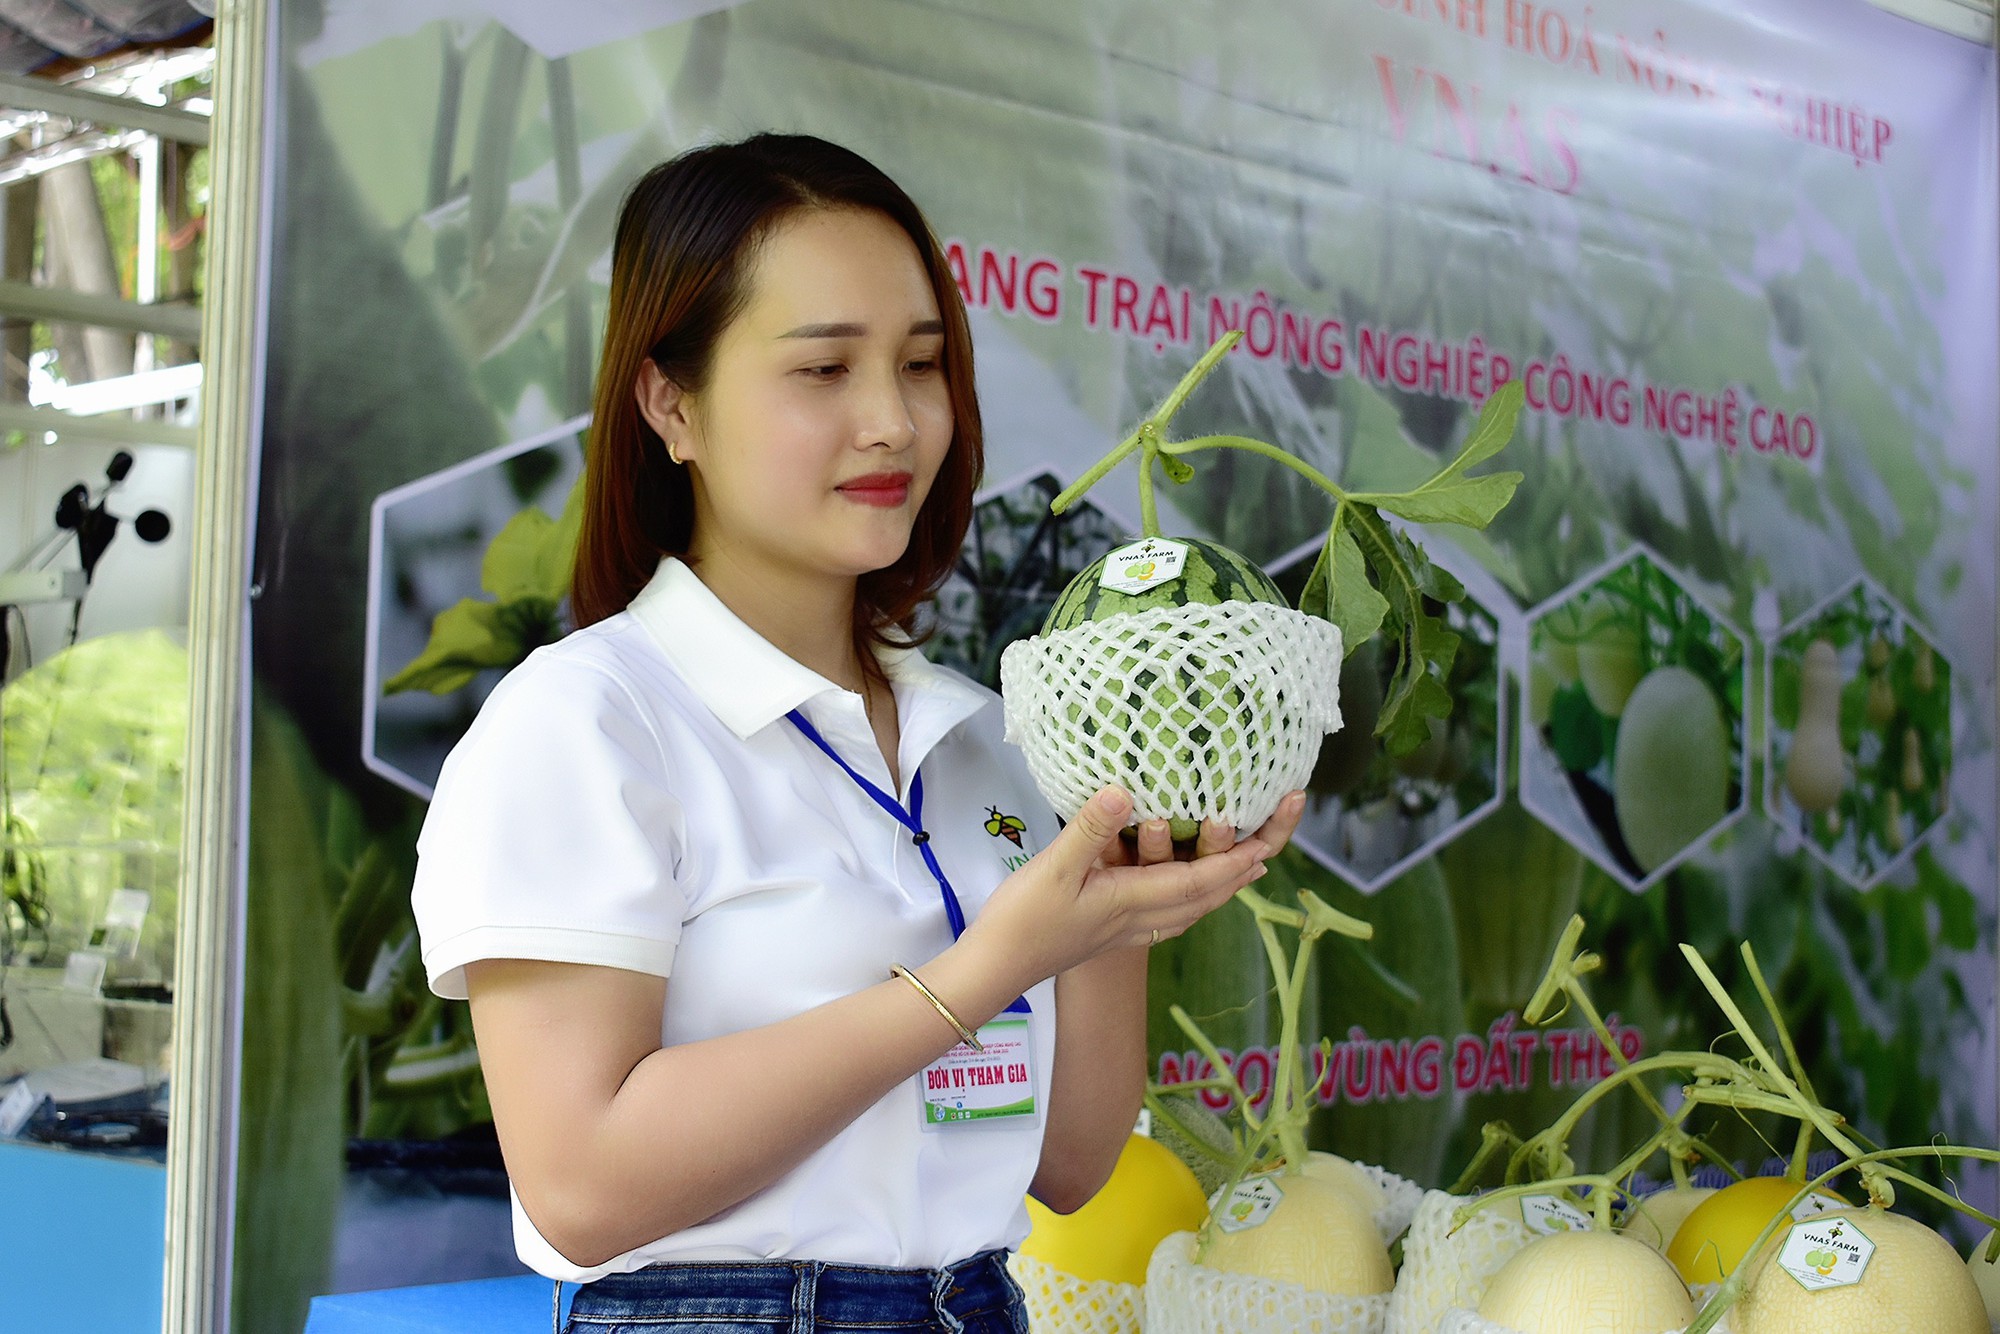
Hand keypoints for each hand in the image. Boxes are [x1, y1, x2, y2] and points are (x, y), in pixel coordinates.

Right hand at [965, 787, 1274, 987]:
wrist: (995, 969)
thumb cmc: (1022, 919)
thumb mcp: (1053, 866)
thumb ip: (1091, 829)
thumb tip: (1128, 791)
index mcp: (1131, 901)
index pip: (1197, 881)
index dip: (1234, 861)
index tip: (1268, 842)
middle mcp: (1138, 920)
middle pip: (1202, 900)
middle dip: (1238, 874)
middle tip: (1269, 849)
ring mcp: (1125, 931)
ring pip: (1187, 911)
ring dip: (1219, 889)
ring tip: (1242, 869)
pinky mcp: (1110, 934)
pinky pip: (1166, 917)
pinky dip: (1189, 902)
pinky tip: (1183, 894)